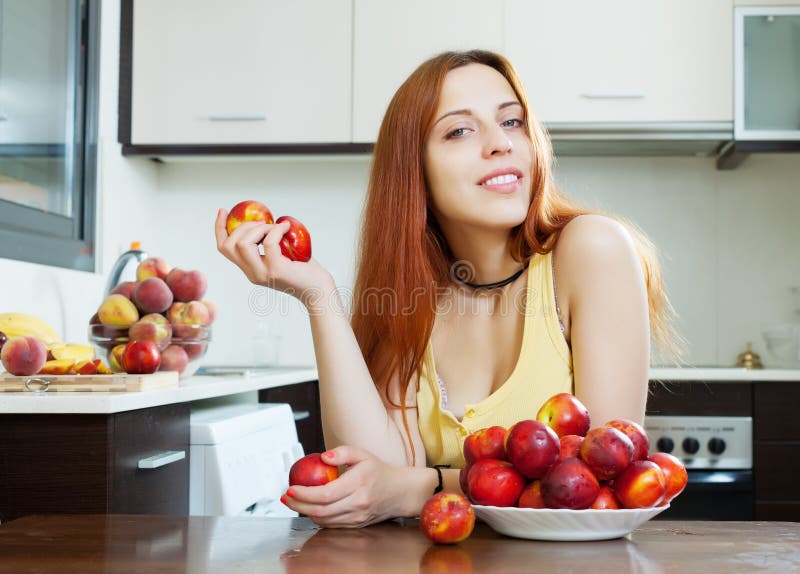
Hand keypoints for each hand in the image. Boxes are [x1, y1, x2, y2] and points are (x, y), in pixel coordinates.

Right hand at [214, 208, 334, 308]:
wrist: (319, 290)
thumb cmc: (305, 270)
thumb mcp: (281, 256)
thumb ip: (269, 244)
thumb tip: (264, 220)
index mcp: (250, 270)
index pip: (224, 249)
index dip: (219, 229)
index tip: (223, 211)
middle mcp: (253, 274)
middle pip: (230, 245)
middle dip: (243, 226)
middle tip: (263, 223)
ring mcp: (263, 273)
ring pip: (243, 244)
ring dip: (259, 228)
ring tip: (275, 227)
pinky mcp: (277, 270)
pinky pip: (269, 243)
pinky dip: (276, 230)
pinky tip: (286, 228)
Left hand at [282, 446, 418, 527]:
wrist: (399, 492)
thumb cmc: (379, 471)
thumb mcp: (363, 454)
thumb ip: (342, 452)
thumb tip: (323, 456)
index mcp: (359, 484)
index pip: (326, 494)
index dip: (305, 494)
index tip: (291, 488)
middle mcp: (358, 503)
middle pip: (321, 510)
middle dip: (298, 505)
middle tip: (286, 497)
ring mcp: (357, 516)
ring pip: (324, 520)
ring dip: (305, 512)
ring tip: (294, 501)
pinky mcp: (356, 525)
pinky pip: (331, 524)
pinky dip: (317, 517)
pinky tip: (310, 508)